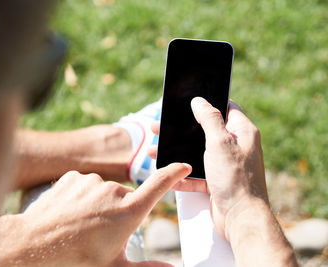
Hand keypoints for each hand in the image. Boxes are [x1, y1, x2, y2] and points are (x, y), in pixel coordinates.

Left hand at [0, 163, 190, 266]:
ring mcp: (93, 181)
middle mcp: (114, 190)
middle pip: (126, 197)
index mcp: (128, 211)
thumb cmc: (76, 260)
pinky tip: (70, 212)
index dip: (174, 174)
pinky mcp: (75, 176)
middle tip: (99, 232)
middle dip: (119, 212)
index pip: (159, 185)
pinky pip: (86, 184)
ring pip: (104, 191)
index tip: (184, 165)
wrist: (34, 244)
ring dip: (99, 204)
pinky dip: (82, 196)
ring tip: (81, 224)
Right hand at [148, 98, 267, 240]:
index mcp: (242, 133)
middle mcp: (236, 148)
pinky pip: (196, 175)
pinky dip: (182, 175)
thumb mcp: (220, 142)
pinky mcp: (217, 183)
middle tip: (161, 126)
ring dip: (177, 153)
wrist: (241, 219)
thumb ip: (209, 119)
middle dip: (182, 130)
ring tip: (155, 150)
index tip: (189, 101)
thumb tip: (199, 101)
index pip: (226, 108)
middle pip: (205, 132)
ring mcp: (226, 166)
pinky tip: (168, 175)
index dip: (208, 103)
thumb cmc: (235, 179)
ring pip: (197, 154)